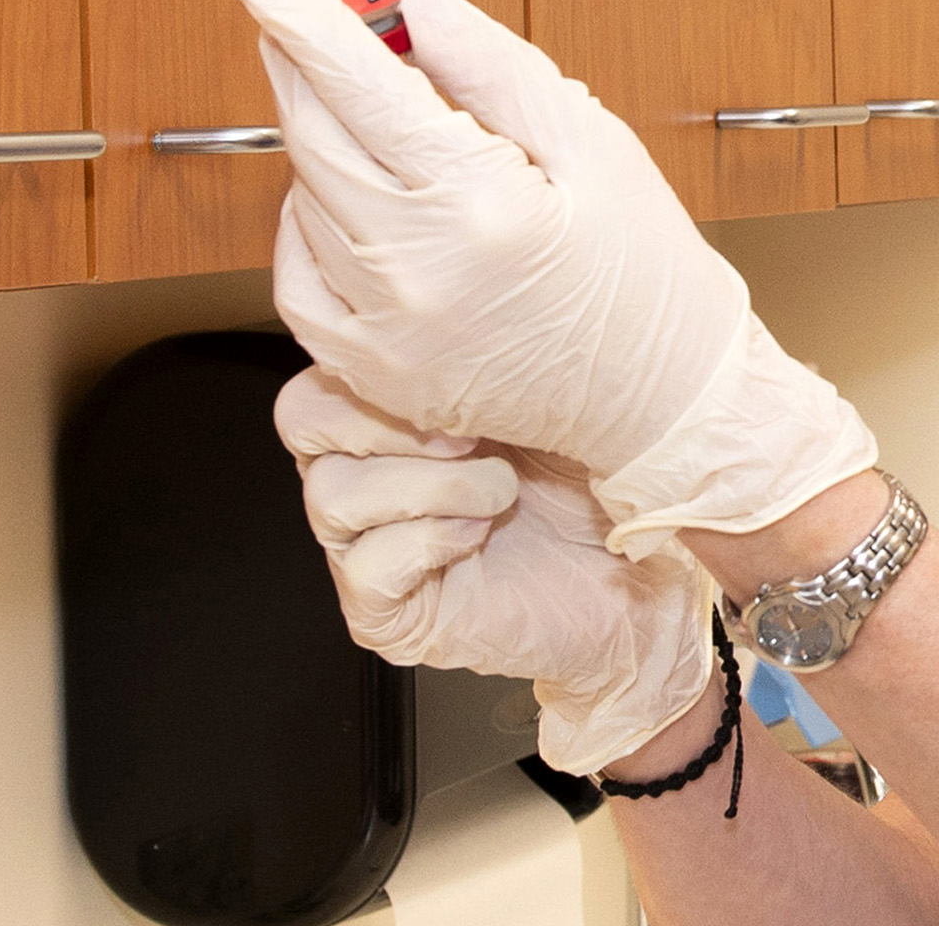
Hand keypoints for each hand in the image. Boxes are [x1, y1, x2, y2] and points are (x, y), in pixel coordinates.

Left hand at [234, 0, 876, 553]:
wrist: (659, 398)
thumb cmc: (640, 264)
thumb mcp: (587, 137)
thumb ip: (486, 63)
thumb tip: (406, 2)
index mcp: (480, 205)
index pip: (359, 88)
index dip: (302, 18)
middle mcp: (417, 273)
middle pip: (311, 137)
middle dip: (298, 62)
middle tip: (305, 15)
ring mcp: (384, 332)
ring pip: (302, 199)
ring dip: (319, 140)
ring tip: (385, 126)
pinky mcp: (369, 371)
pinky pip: (297, 276)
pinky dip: (309, 222)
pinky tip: (355, 202)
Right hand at [274, 369, 721, 775]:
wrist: (636, 576)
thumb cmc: (590, 480)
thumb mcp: (539, 391)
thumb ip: (478, 359)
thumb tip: (442, 326)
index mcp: (388, 410)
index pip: (326, 360)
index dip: (375, 360)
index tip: (455, 365)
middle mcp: (363, 472)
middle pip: (302, 419)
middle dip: (384, 418)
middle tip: (468, 435)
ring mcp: (364, 545)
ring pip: (331, 495)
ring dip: (428, 484)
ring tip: (498, 493)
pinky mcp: (383, 612)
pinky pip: (365, 566)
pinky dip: (429, 540)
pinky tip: (480, 535)